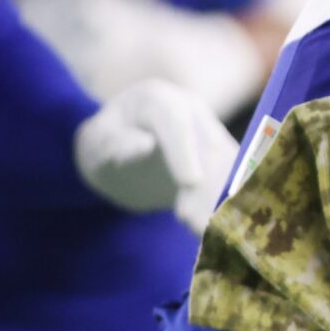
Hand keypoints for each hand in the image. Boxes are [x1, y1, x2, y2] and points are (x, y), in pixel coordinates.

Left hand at [72, 79, 241, 234]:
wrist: (123, 146)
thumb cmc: (103, 145)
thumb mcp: (95, 145)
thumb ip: (114, 143)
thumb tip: (145, 145)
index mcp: (157, 99)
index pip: (176, 122)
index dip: (185, 151)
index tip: (190, 182)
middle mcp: (193, 110)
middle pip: (210, 146)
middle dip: (209, 185)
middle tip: (199, 222)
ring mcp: (212, 132)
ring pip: (229, 165)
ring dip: (223, 199)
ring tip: (209, 230)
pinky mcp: (223, 156)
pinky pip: (234, 179)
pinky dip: (229, 204)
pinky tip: (220, 228)